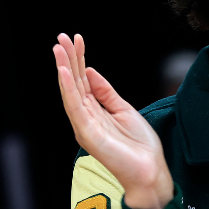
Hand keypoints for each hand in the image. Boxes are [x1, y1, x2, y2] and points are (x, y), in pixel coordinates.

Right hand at [54, 33, 173, 208]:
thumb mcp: (124, 110)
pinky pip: (75, 107)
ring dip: (64, 69)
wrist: (149, 171)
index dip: (79, 60)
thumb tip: (90, 71)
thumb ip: (106, 92)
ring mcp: (84, 125)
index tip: (76, 39)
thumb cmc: (139, 146)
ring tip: (59, 48)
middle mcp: (85, 117)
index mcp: (94, 111)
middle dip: (68, 59)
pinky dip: (69, 88)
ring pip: (70, 92)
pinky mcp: (87, 134)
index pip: (83, 81)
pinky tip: (65, 72)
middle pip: (74, 83)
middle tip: (62, 36)